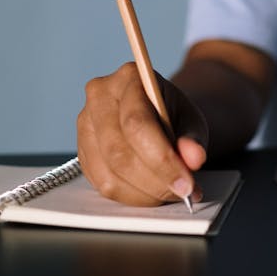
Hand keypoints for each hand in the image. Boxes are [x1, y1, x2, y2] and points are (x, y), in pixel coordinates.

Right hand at [77, 62, 208, 205]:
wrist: (156, 112)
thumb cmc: (172, 114)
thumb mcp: (191, 121)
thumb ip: (194, 139)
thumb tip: (194, 158)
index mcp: (128, 78)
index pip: (137, 123)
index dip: (161, 159)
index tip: (185, 183)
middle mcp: (99, 97)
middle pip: (119, 153)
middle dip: (155, 182)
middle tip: (182, 192)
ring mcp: (85, 125)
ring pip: (109, 175)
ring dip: (145, 194)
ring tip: (169, 192)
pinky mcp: (82, 151)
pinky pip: (102, 185)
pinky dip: (131, 196)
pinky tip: (151, 191)